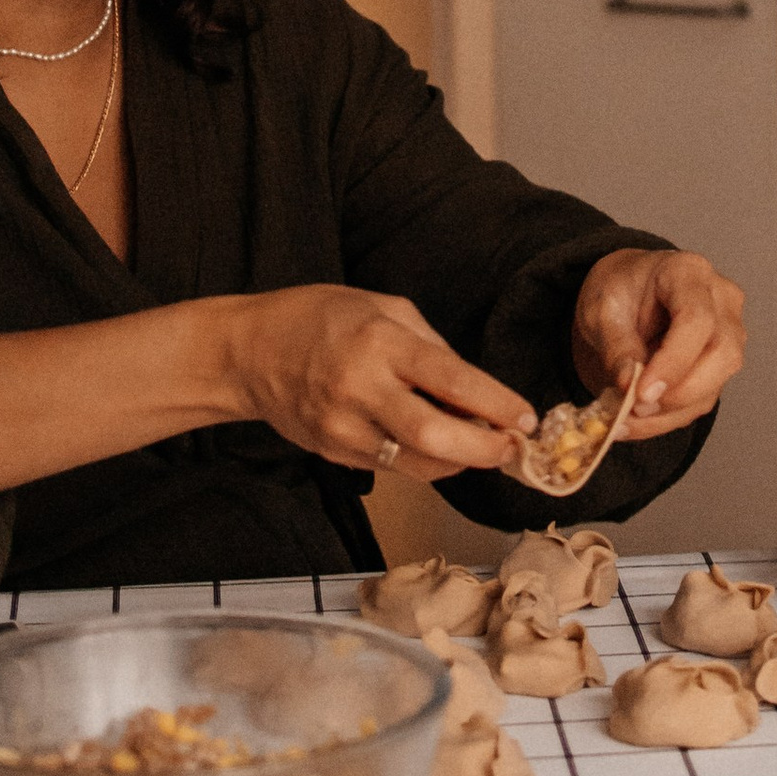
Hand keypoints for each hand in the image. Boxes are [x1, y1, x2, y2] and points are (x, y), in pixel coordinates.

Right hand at [223, 286, 534, 481]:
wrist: (249, 352)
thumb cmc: (320, 319)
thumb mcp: (383, 308)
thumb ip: (431, 348)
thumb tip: (476, 390)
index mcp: (380, 342)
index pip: (452, 381)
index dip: (497, 405)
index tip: (527, 418)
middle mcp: (361, 389)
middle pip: (435, 438)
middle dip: (485, 450)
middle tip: (512, 447)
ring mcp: (343, 427)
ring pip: (417, 464)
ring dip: (460, 462)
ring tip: (483, 447)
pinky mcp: (334, 452)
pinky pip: (393, 467)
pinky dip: (425, 461)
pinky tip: (441, 446)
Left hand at [572, 248, 743, 434]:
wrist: (626, 294)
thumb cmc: (619, 290)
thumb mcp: (601, 309)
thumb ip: (616, 345)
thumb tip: (629, 386)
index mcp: (688, 273)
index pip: (697, 320)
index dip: (673, 361)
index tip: (641, 392)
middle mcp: (720, 301)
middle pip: (721, 354)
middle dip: (677, 392)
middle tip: (634, 408)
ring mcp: (727, 334)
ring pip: (715, 385)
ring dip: (668, 413)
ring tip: (625, 420)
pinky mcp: (718, 366)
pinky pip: (700, 402)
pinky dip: (666, 419)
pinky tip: (636, 421)